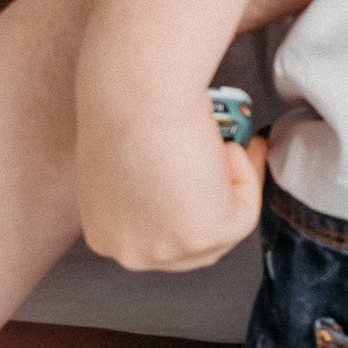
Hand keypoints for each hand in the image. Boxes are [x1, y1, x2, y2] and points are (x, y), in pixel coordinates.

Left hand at [75, 81, 265, 273]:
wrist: (133, 95)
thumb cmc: (120, 108)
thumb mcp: (119, 160)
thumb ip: (142, 186)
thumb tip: (179, 182)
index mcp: (102, 234)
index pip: (154, 237)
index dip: (185, 205)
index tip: (202, 177)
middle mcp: (130, 251)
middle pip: (189, 245)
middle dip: (215, 203)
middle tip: (232, 162)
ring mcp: (167, 250)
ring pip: (220, 232)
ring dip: (232, 186)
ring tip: (236, 146)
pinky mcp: (203, 237)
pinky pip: (243, 215)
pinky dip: (245, 177)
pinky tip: (229, 147)